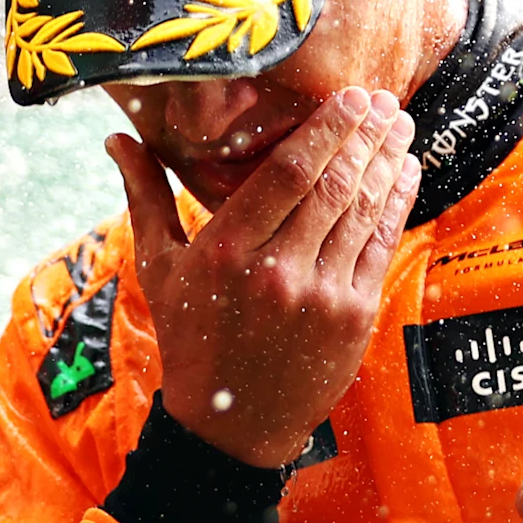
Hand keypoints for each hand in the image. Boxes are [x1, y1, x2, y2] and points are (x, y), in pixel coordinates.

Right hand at [109, 89, 417, 468]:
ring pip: (361, 211)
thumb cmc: (192, 339)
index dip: (323, 130)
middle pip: (330, 185)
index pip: (286, 173)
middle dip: (362, 136)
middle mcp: (276, 269)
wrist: (231, 425)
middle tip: (381, 98)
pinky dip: (396, 205)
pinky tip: (405, 174)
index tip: (346, 97)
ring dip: (386, 162)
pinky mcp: (352, 317)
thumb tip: (117, 139)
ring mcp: (320, 295)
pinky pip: (379, 247)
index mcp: (226, 250)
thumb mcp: (160, 268)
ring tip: (398, 125)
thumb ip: (145, 197)